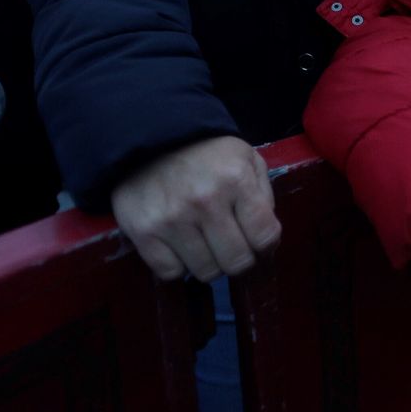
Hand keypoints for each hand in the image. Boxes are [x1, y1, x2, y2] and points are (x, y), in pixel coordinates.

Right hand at [110, 135, 279, 281]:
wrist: (152, 138)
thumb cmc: (207, 153)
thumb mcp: (247, 159)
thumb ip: (264, 197)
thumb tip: (267, 241)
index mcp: (236, 179)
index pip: (265, 237)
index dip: (266, 245)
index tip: (257, 241)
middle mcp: (205, 201)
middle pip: (237, 262)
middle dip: (240, 258)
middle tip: (231, 245)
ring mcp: (172, 218)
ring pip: (206, 272)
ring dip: (210, 262)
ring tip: (204, 241)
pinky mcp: (143, 231)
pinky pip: (171, 273)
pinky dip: (179, 265)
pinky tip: (180, 245)